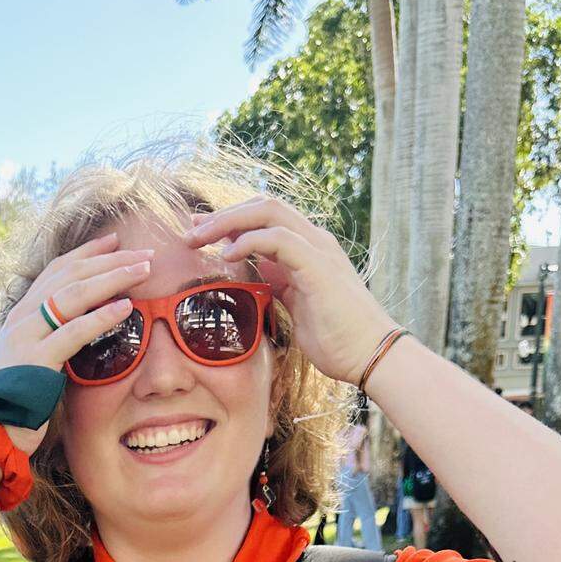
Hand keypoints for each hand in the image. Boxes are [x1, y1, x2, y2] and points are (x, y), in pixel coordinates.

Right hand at [0, 231, 155, 455]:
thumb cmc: (15, 403)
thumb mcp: (34, 361)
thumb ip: (53, 339)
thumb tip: (84, 326)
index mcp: (22, 315)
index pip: (57, 271)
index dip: (87, 253)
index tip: (115, 241)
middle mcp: (22, 318)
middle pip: (70, 275)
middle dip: (110, 260)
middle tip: (144, 254)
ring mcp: (26, 337)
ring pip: (73, 294)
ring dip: (112, 278)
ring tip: (143, 270)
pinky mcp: (36, 360)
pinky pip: (73, 332)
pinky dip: (101, 317)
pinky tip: (126, 308)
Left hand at [184, 198, 397, 385]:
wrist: (370, 355)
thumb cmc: (337, 339)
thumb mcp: (297, 306)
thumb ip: (279, 286)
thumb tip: (254, 282)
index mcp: (307, 249)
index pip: (266, 218)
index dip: (231, 221)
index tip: (200, 234)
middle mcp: (314, 241)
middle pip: (263, 206)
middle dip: (223, 215)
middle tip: (190, 231)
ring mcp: (318, 250)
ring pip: (269, 213)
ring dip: (228, 222)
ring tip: (199, 238)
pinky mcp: (318, 266)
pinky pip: (279, 239)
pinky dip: (250, 240)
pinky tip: (227, 255)